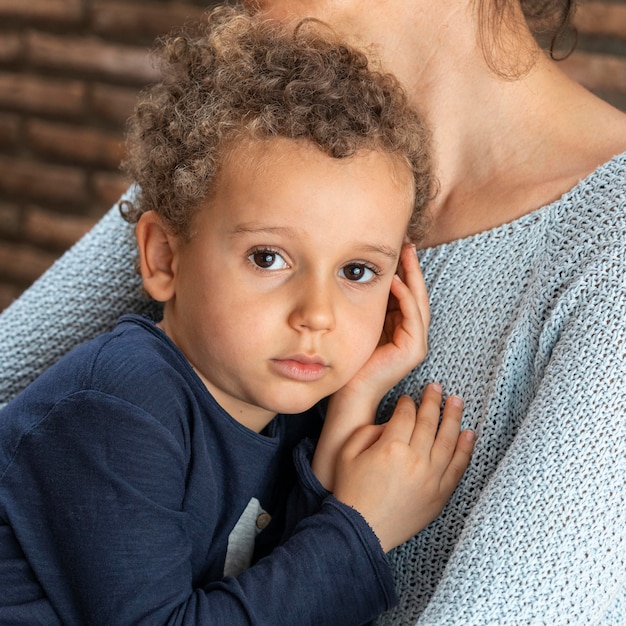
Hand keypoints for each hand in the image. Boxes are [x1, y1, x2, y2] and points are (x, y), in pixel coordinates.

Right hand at [333, 385, 474, 552]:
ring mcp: (431, 478)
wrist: (362, 531)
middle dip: (433, 401)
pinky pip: (458, 467)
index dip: (407, 402)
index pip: (406, 415)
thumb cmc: (351, 491)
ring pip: (449, 440)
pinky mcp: (440, 494)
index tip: (408, 398)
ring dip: (453, 417)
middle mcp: (415, 459)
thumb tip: (391, 423)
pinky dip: (465, 449)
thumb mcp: (348, 453)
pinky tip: (469, 433)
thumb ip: (368, 431)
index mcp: (391, 447)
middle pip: (429, 422)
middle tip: (437, 387)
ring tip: (457, 401)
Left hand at [344, 242, 428, 398]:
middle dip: (413, 268)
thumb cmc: (352, 358)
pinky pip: (412, 316)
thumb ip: (371, 303)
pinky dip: (405, 296)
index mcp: (402, 327)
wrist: (349, 391)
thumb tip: (365, 272)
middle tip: (408, 243)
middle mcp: (413, 334)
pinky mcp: (413, 349)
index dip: (405, 270)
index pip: (408, 293)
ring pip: (418, 301)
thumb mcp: (362, 321)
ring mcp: (416, 343)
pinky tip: (395, 280)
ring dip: (412, 276)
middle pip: (417, 293)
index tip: (399, 247)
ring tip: (406, 254)